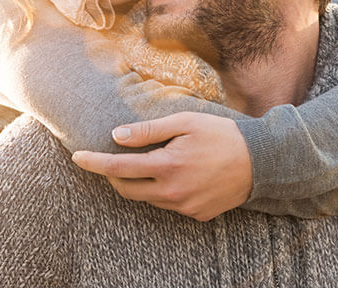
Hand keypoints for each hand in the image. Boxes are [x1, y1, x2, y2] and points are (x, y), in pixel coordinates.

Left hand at [72, 112, 252, 220]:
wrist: (260, 161)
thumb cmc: (221, 134)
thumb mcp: (185, 122)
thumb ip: (148, 131)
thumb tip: (117, 135)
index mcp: (167, 166)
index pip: (118, 167)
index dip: (94, 163)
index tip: (77, 157)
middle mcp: (172, 193)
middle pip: (127, 189)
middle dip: (112, 175)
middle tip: (109, 159)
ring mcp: (184, 207)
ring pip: (148, 198)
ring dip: (139, 182)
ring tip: (150, 162)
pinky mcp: (196, 215)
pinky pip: (168, 204)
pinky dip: (162, 190)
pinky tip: (177, 174)